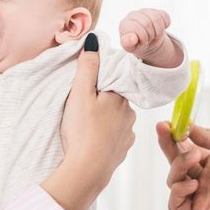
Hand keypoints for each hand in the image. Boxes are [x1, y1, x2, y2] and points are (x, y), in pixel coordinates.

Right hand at [42, 34, 135, 209]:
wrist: (87, 170)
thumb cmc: (82, 130)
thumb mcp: (80, 94)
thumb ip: (87, 67)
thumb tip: (94, 39)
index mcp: (120, 97)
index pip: (112, 81)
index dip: (98, 84)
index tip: (86, 90)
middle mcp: (129, 114)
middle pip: (114, 100)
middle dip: (101, 102)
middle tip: (81, 109)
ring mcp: (128, 134)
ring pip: (116, 120)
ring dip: (104, 120)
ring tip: (85, 127)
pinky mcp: (122, 151)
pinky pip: (114, 138)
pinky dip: (104, 138)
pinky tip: (92, 141)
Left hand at [119, 8, 172, 58]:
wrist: (145, 41)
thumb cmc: (136, 44)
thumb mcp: (130, 47)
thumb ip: (128, 43)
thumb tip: (132, 38)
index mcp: (125, 24)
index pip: (137, 28)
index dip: (143, 38)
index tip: (142, 42)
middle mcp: (133, 15)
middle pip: (147, 23)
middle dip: (150, 35)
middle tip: (149, 39)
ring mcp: (144, 11)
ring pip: (157, 18)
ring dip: (158, 31)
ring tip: (154, 35)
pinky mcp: (155, 11)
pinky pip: (164, 16)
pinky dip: (165, 25)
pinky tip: (159, 29)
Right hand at [156, 122, 209, 209]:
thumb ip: (209, 136)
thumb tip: (188, 128)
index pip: (184, 150)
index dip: (172, 138)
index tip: (164, 125)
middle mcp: (203, 180)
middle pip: (174, 164)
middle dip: (168, 147)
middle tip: (166, 132)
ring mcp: (200, 197)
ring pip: (173, 181)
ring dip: (178, 166)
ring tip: (195, 158)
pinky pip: (175, 204)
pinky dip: (178, 191)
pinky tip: (193, 183)